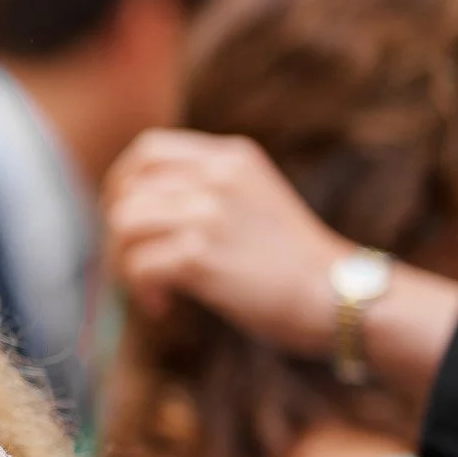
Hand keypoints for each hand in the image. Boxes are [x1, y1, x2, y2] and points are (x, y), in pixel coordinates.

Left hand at [103, 129, 348, 354]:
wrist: (339, 297)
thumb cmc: (294, 262)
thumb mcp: (255, 199)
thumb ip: (208, 189)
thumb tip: (137, 206)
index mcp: (231, 157)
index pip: (149, 150)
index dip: (123, 184)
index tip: (125, 216)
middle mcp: (216, 176)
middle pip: (128, 189)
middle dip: (118, 229)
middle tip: (132, 261)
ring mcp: (207, 213)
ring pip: (124, 225)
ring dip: (124, 262)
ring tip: (151, 288)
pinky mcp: (199, 255)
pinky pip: (138, 265)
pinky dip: (141, 290)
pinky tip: (163, 306)